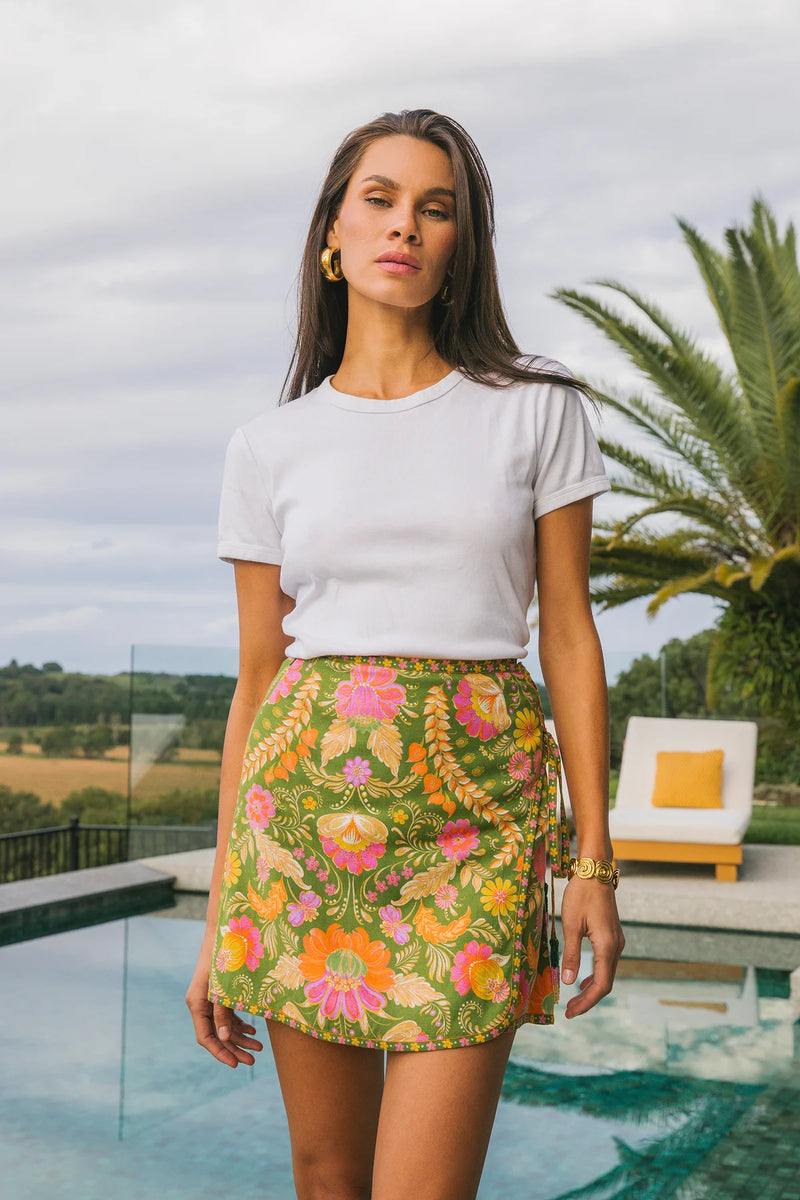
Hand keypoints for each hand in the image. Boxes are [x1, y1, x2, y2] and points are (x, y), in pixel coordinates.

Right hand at [185, 932, 263, 1067]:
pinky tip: (253, 1029)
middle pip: (216, 1034)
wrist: (226, 927)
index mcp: (196, 1003)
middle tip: (253, 1061)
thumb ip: (223, 1011)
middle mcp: (200, 1002)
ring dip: (240, 1037)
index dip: (220, 1053)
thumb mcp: (224, 986)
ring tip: (259, 1047)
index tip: (235, 1064)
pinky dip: (239, 1022)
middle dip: (235, 1048)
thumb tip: (223, 1039)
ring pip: (223, 1025)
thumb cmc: (225, 955)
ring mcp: (209, 996)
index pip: (205, 1038)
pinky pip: (227, 1013)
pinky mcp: (218, 990)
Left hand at [558, 876, 624, 1018]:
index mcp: (607, 946)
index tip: (570, 1013)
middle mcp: (616, 947)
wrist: (595, 872)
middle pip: (605, 983)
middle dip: (588, 1000)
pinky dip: (596, 975)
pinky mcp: (613, 936)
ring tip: (574, 999)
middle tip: (570, 1011)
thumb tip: (568, 982)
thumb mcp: (570, 924)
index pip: (600, 985)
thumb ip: (571, 954)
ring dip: (592, 989)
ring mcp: (617, 941)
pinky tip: (584, 979)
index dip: (586, 1002)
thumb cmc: (581, 895)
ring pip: (607, 974)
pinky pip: (607, 963)